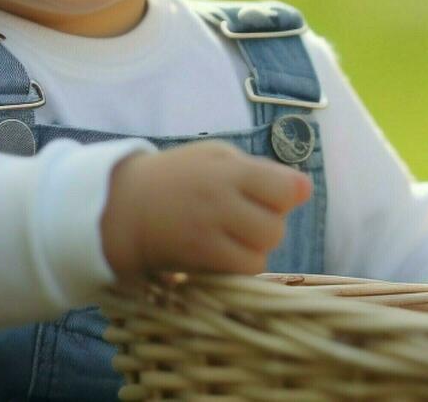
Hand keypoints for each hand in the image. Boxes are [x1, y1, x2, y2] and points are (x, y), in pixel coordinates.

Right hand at [100, 141, 311, 279]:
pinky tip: (227, 251)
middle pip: (277, 225)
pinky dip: (243, 264)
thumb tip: (303, 189)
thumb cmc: (179, 177)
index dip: (290, 193)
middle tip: (248, 215)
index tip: (278, 194)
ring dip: (257, 245)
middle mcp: (220, 201)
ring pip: (263, 250)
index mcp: (228, 170)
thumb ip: (260, 171)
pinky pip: (244, 270)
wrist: (124, 207)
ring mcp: (208, 233)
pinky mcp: (199, 259)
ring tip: (235, 234)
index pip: (287, 188)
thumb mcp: (215, 157)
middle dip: (271, 222)